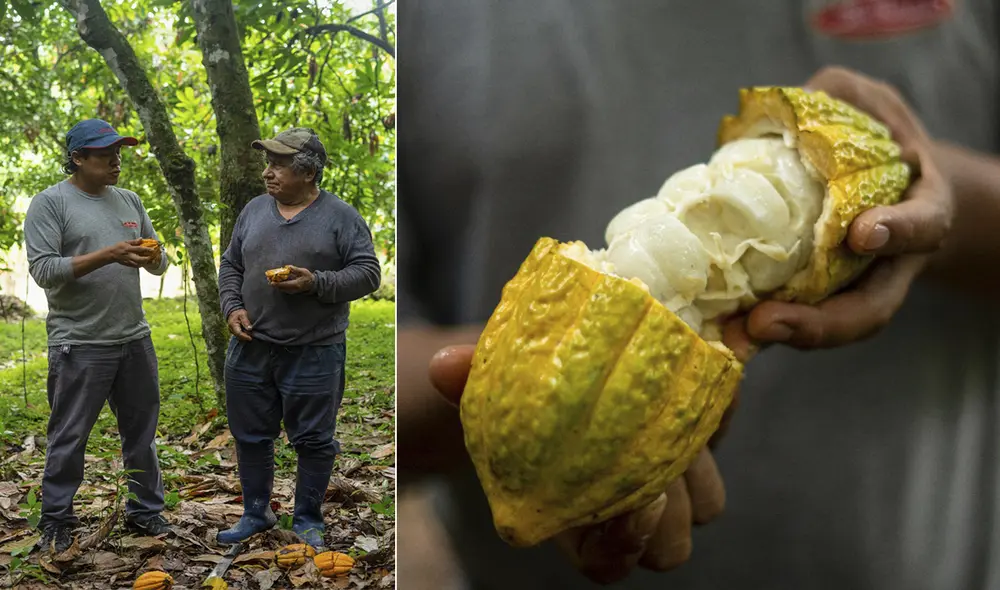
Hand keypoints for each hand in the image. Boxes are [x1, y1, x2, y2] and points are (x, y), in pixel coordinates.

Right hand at [105, 239, 154, 267]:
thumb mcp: (126, 242)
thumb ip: (134, 241)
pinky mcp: (128, 264)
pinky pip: (136, 266)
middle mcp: (130, 255)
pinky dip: (141, 265)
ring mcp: (129, 261)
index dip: (147, 249)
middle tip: (152, 257)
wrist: (111, 254)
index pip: (139, 249)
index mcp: (129, 249)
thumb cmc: (119, 247)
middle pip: (140, 259)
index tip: (153, 249)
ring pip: (139, 264)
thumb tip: (141, 238)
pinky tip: (144, 263)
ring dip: (145, 263)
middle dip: (147, 259)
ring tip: (150, 261)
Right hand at [227, 309, 252, 340]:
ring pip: (238, 337)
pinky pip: (238, 336)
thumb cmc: (239, 313)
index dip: (245, 336)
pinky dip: (243, 336)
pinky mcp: (234, 332)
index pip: (239, 333)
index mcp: (233, 325)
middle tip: (252, 336)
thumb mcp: (243, 314)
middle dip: (246, 337)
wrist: (233, 312)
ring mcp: (232, 331)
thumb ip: (246, 321)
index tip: (251, 338)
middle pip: (239, 336)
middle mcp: (231, 329)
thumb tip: (250, 329)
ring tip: (251, 335)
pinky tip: (248, 334)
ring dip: (245, 337)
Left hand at [270, 265, 314, 293]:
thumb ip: (295, 269)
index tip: (271, 282)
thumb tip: (287, 267)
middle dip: (274, 284)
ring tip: (270, 280)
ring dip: (276, 285)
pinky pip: (284, 289)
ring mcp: (292, 291)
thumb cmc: (308, 277)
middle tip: (268, 279)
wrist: (313, 284)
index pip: (284, 284)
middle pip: (281, 287)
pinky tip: (277, 282)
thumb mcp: (303, 271)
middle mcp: (293, 289)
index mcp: (295, 284)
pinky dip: (279, 286)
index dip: (277, 283)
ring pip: (282, 289)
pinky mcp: (292, 291)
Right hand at [428, 345, 729, 583]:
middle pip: (670, 546)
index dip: (624, 547)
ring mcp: (670, 478)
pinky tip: (696, 379)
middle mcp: (627, 509)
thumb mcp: (488, 388)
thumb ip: (467, 381)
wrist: (556, 365)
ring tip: (679, 423)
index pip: (606, 564)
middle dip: (670, 511)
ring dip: (700, 471)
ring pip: (709, 505)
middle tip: (664, 461)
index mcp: (574, 518)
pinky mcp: (698, 436)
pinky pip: (724, 434)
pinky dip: (718, 412)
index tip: (635, 505)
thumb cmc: (515, 394)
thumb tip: (444, 366)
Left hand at [725, 66, 953, 355]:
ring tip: (735, 338)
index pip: (923, 224)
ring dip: (781, 336)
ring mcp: (857, 286)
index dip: (898, 230)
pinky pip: (794, 318)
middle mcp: (893, 261)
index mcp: (921, 210)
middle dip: (818, 323)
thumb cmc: (870, 134)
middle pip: (869, 309)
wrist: (875, 179)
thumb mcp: (865, 102)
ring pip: (831, 326)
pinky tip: (722, 331)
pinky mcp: (816, 295)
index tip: (861, 233)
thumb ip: (839, 97)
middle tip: (765, 322)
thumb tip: (796, 103)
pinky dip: (758, 328)